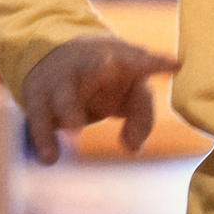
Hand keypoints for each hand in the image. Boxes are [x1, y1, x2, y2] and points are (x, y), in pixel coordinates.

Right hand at [20, 34, 179, 162]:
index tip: (176, 64)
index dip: (157, 61)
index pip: (141, 58)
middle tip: (105, 68)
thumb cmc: (107, 79)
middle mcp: (88, 62)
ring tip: (76, 131)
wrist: (58, 55)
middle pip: (94, 64)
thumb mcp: (130, 94)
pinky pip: (39, 117)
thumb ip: (142, 118)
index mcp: (120, 57)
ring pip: (63, 92)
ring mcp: (61, 77)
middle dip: (98, 66)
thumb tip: (132, 148)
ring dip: (69, 110)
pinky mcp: (38, 94)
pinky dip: (44, 138)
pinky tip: (50, 158)